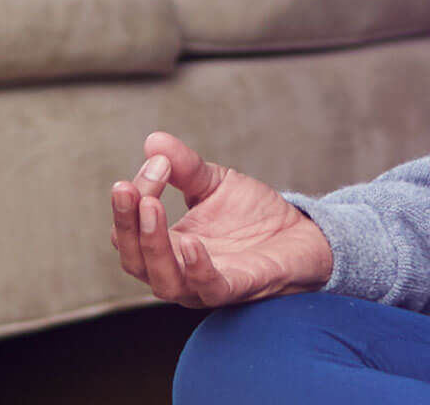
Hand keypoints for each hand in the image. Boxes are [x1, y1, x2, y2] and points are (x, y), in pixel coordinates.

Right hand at [108, 130, 333, 307]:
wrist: (302, 232)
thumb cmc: (253, 214)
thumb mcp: (214, 182)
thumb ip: (184, 166)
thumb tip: (153, 141)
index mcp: (167, 247)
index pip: (131, 230)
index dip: (133, 199)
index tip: (155, 162)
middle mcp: (178, 271)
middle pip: (135, 261)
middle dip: (127, 224)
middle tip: (126, 188)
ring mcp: (205, 285)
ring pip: (164, 282)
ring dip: (153, 245)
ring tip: (151, 206)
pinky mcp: (238, 288)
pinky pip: (210, 288)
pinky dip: (197, 268)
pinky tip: (190, 242)